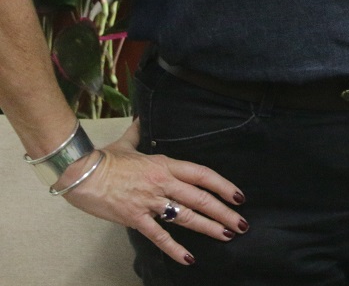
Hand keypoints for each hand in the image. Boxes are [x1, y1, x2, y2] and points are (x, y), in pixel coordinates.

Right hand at [63, 119, 245, 264]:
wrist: (79, 173)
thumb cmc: (102, 158)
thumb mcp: (127, 143)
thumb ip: (139, 132)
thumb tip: (142, 118)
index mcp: (165, 164)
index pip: (202, 175)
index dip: (223, 185)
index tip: (238, 196)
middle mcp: (163, 183)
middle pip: (201, 198)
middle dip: (224, 212)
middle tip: (241, 223)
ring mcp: (150, 202)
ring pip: (186, 217)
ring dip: (209, 227)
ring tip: (227, 235)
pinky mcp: (135, 218)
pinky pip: (159, 236)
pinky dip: (174, 248)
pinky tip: (189, 258)